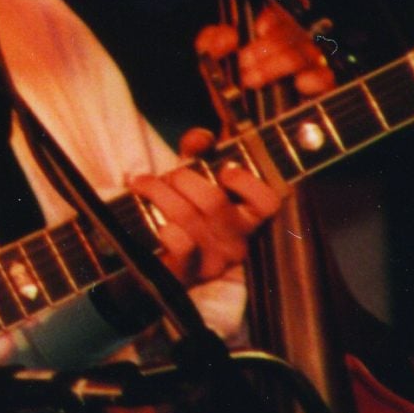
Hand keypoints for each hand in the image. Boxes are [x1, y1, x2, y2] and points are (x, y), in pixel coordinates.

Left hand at [129, 134, 284, 286]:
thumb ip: (198, 153)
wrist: (151, 259)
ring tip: (145, 186)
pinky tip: (151, 218)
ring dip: (160, 192)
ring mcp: (212, 261)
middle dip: (183, 178)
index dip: (247, 181)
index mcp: (246, 219)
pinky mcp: (187, 274)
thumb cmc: (179, 213)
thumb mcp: (191, 179)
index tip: (224, 169)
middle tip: (169, 177)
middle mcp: (236, 243)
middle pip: (214, 200)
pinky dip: (163, 226)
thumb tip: (201, 138)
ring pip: (188, 215)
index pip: (268, 202)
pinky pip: (180, 243)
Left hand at [197, 4, 334, 100]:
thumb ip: (210, 44)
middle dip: (265, 46)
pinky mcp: (323, 93)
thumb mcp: (213, 67)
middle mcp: (296, 47)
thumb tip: (225, 37)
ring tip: (251, 81)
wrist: (242, 134)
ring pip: (306, 52)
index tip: (258, 28)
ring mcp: (312, 68)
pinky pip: (325, 78)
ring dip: (276, 64)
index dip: (275, 13)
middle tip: (243, 64)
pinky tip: (298, 84)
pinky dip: (312, 79)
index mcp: (273, 34)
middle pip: (293, 30)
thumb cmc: (234, 95)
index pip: (286, 8)